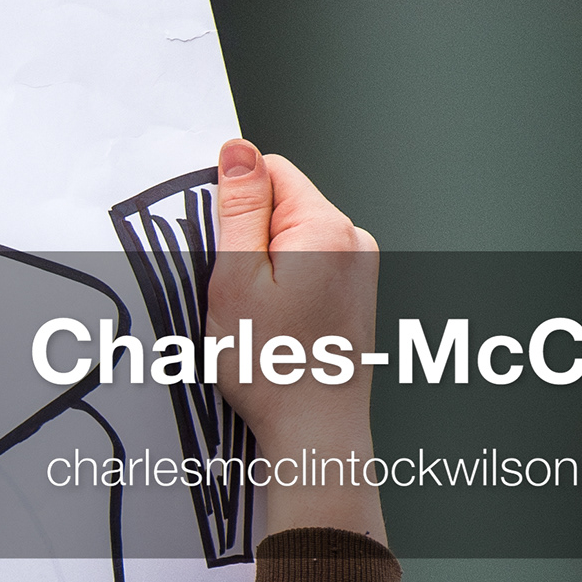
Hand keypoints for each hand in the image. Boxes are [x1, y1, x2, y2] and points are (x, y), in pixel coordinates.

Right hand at [205, 137, 385, 545]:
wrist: (316, 432)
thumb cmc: (274, 368)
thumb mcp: (236, 277)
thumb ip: (238, 207)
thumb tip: (238, 150)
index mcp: (325, 228)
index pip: (270, 170)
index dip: (233, 203)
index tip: (222, 248)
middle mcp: (353, 240)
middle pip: (282, 204)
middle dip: (248, 239)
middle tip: (237, 292)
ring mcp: (360, 268)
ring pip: (293, 238)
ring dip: (265, 267)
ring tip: (258, 316)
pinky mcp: (356, 293)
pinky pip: (309, 266)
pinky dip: (285, 286)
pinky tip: (276, 325)